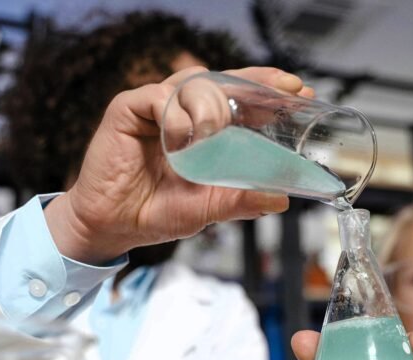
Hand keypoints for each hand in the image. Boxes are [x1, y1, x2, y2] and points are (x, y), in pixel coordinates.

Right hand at [44, 66, 313, 263]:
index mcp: (203, 129)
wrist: (114, 227)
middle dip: (256, 82)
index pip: (239, 99)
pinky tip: (181, 140)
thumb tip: (281, 199)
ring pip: (194, 83)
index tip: (298, 90)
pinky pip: (158, 98)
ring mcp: (155, 108)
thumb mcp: (208, 207)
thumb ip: (241, 199)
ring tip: (213, 134)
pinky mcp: (127, 110)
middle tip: (282, 88)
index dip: (267, 92)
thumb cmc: (156, 211)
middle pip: (222, 80)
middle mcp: (181, 113)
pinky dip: (176, 118)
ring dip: (212, 105)